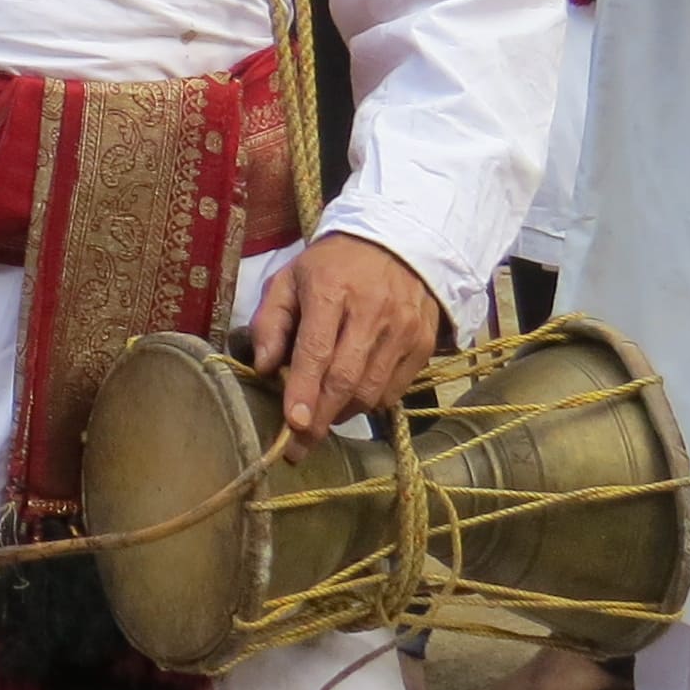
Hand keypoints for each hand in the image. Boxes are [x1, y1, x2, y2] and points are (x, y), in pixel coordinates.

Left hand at [247, 231, 443, 442]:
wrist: (396, 244)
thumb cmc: (331, 266)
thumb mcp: (289, 279)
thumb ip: (270, 321)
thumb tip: (265, 368)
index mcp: (331, 290)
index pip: (317, 350)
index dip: (305, 390)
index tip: (293, 423)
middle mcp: (373, 312)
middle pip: (346, 379)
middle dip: (321, 418)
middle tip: (298, 446)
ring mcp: (404, 330)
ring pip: (373, 391)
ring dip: (343, 413)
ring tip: (322, 417)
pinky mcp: (424, 343)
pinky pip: (396, 390)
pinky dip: (371, 403)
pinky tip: (352, 399)